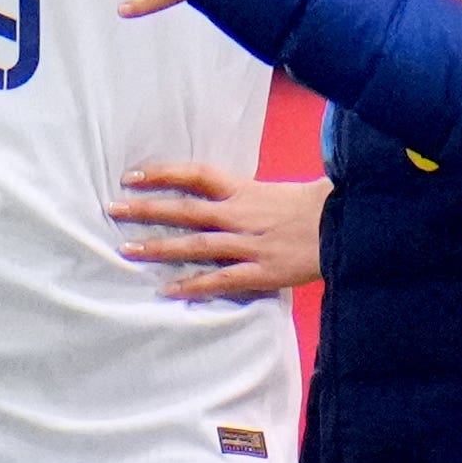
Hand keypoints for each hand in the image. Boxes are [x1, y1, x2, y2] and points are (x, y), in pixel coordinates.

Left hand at [111, 162, 322, 300]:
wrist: (349, 225)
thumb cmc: (314, 208)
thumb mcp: (274, 192)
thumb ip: (243, 196)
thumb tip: (215, 197)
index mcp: (244, 189)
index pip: (195, 175)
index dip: (161, 172)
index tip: (131, 174)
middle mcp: (240, 214)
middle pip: (185, 209)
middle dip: (146, 209)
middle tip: (113, 209)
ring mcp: (249, 244)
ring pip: (195, 245)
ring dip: (159, 247)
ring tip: (126, 249)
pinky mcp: (262, 271)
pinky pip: (220, 279)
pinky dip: (192, 285)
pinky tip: (167, 290)